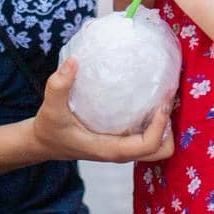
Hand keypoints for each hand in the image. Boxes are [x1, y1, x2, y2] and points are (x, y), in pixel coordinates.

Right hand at [32, 59, 174, 163]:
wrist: (43, 143)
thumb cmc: (49, 129)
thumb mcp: (50, 108)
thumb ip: (58, 86)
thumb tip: (73, 61)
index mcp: (109, 150)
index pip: (148, 145)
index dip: (161, 125)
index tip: (162, 100)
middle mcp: (120, 151)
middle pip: (161, 151)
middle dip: (169, 129)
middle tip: (165, 100)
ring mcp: (122, 147)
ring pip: (157, 145)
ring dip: (165, 125)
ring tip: (161, 97)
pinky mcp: (120, 140)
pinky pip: (147, 135)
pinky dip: (154, 122)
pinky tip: (148, 98)